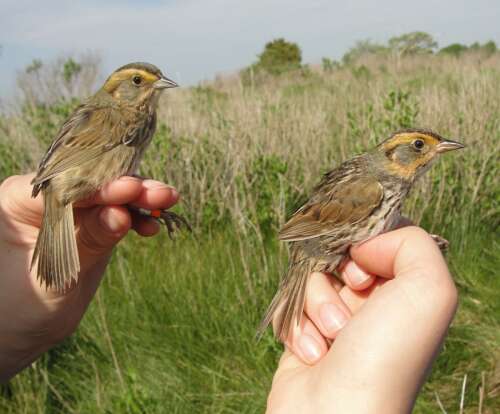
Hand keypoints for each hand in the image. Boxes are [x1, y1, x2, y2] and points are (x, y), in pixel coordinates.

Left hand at [0, 174, 177, 381]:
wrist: (19, 328)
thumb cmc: (18, 305)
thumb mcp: (54, 274)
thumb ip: (87, 241)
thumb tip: (122, 214)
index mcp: (19, 199)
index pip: (69, 185)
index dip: (103, 186)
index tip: (131, 190)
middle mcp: (45, 197)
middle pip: (93, 184)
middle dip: (128, 189)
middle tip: (161, 195)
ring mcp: (70, 209)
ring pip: (109, 196)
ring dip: (138, 200)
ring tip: (167, 201)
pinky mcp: (88, 223)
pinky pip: (115, 214)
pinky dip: (135, 218)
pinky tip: (151, 225)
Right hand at [267, 227, 457, 412]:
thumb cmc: (386, 357)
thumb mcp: (429, 291)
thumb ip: (412, 243)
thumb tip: (364, 244)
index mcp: (404, 291)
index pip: (377, 240)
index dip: (364, 244)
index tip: (363, 267)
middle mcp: (372, 305)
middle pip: (338, 257)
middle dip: (337, 276)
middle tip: (351, 298)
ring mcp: (336, 321)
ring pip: (310, 281)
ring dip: (318, 306)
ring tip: (333, 337)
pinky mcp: (305, 337)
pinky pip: (289, 308)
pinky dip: (298, 327)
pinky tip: (315, 355)